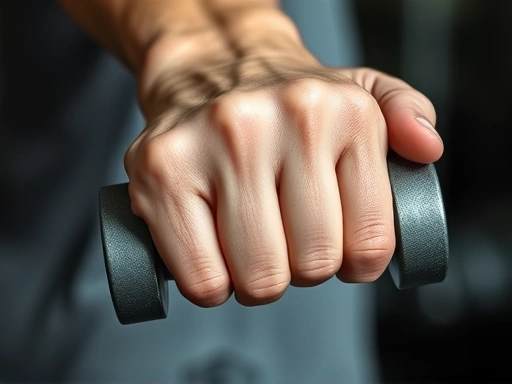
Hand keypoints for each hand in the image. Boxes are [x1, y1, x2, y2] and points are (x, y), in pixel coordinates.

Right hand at [124, 38, 442, 306]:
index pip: (369, 242)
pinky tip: (215, 255)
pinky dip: (212, 285)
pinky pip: (202, 278)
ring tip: (251, 244)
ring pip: (258, 278)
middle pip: (311, 265)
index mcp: (341, 113)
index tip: (336, 249)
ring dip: (258, 279)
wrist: (209, 67)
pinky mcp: (161, 169)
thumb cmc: (285, 98)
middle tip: (287, 241)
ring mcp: (215, 145)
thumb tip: (427, 148)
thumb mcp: (358, 91)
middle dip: (302, 269)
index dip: (354, 263)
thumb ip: (406, 112)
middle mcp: (276, 122)